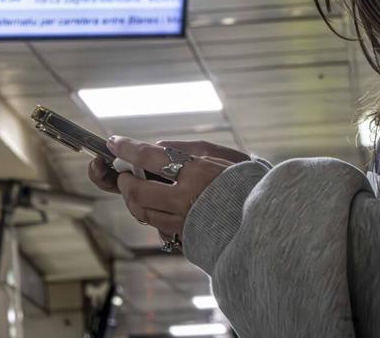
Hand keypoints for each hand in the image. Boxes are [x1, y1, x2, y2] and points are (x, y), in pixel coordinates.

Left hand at [87, 137, 246, 240]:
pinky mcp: (186, 237)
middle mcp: (186, 199)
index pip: (149, 157)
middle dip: (124, 181)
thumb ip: (187, 148)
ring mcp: (185, 222)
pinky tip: (155, 205)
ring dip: (132, 199)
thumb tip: (158, 146)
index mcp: (196, 172)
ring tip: (136, 188)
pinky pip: (157, 226)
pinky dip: (149, 213)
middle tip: (125, 172)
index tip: (114, 142)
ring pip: (142, 212)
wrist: (265, 220)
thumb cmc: (244, 181)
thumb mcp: (221, 155)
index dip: (127, 148)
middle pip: (137, 192)